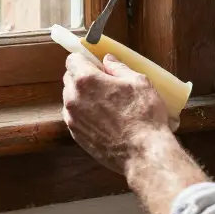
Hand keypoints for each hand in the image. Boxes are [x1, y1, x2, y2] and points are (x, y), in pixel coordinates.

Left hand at [62, 53, 174, 174]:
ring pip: (71, 99)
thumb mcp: (138, 82)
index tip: (96, 64)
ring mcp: (73, 119)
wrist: (143, 153)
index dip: (85, 60)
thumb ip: (118, 67)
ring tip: (106, 104)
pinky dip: (84, 114)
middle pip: (70, 79)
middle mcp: (73, 98)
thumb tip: (108, 60)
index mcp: (86, 80)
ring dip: (83, 97)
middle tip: (105, 84)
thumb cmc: (144, 116)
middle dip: (84, 77)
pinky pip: (75, 117)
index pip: (72, 60)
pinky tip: (103, 119)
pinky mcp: (76, 135)